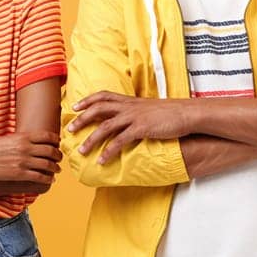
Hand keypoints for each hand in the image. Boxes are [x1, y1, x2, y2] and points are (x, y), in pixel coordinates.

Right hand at [0, 130, 61, 182]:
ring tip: (57, 169)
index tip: (57, 144)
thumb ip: (21, 140)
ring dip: (55, 168)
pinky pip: (40, 177)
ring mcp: (24, 162)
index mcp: (23, 137)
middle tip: (59, 158)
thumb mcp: (8, 139)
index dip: (56, 141)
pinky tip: (49, 179)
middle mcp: (26, 148)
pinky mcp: (20, 174)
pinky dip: (47, 179)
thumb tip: (31, 143)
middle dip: (58, 155)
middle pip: (51, 151)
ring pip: (48, 165)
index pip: (47, 136)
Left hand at [66, 92, 191, 164]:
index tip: (75, 106)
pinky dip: (108, 151)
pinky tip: (102, 160)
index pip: (103, 96)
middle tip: (69, 130)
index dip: (87, 100)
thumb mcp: (149, 108)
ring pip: (105, 127)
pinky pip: (120, 141)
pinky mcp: (141, 129)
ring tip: (81, 151)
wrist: (187, 113)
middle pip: (98, 109)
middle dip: (81, 119)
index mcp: (130, 101)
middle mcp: (129, 107)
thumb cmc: (170, 113)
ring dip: (91, 140)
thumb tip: (127, 119)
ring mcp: (134, 117)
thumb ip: (135, 112)